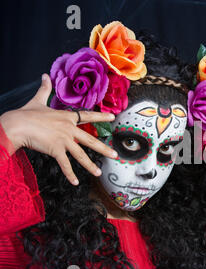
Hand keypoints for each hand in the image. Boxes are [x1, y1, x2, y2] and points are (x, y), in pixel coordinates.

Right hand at [0, 74, 117, 185]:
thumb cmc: (25, 113)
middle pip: (90, 140)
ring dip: (90, 165)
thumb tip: (45, 75)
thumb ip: (45, 89)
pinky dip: (70, 174)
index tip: (113, 118)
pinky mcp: (55, 149)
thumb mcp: (38, 100)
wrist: (16, 124)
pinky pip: (65, 164)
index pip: (87, 116)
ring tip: (99, 173)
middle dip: (103, 148)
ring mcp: (63, 139)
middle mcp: (68, 128)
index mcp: (66, 117)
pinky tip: (76, 182)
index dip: (101, 116)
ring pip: (81, 154)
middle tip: (115, 155)